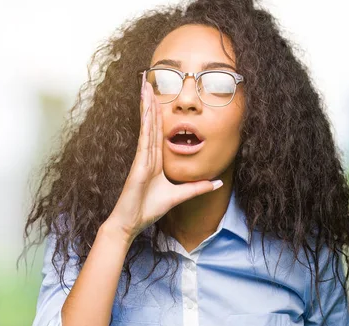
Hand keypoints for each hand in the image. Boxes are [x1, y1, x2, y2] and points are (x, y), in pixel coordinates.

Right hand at [106, 79, 221, 242]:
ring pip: (146, 125)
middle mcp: (147, 154)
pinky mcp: (139, 163)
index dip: (158, 112)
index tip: (160, 95)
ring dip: (146, 104)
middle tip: (148, 79)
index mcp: (154, 159)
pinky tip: (146, 107)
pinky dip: (146, 121)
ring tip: (145, 84)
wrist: (131, 223)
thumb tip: (217, 183)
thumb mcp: (180, 195)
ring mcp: (142, 157)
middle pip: (150, 122)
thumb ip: (197, 187)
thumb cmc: (149, 209)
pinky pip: (144, 138)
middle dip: (150, 101)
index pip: (158, 130)